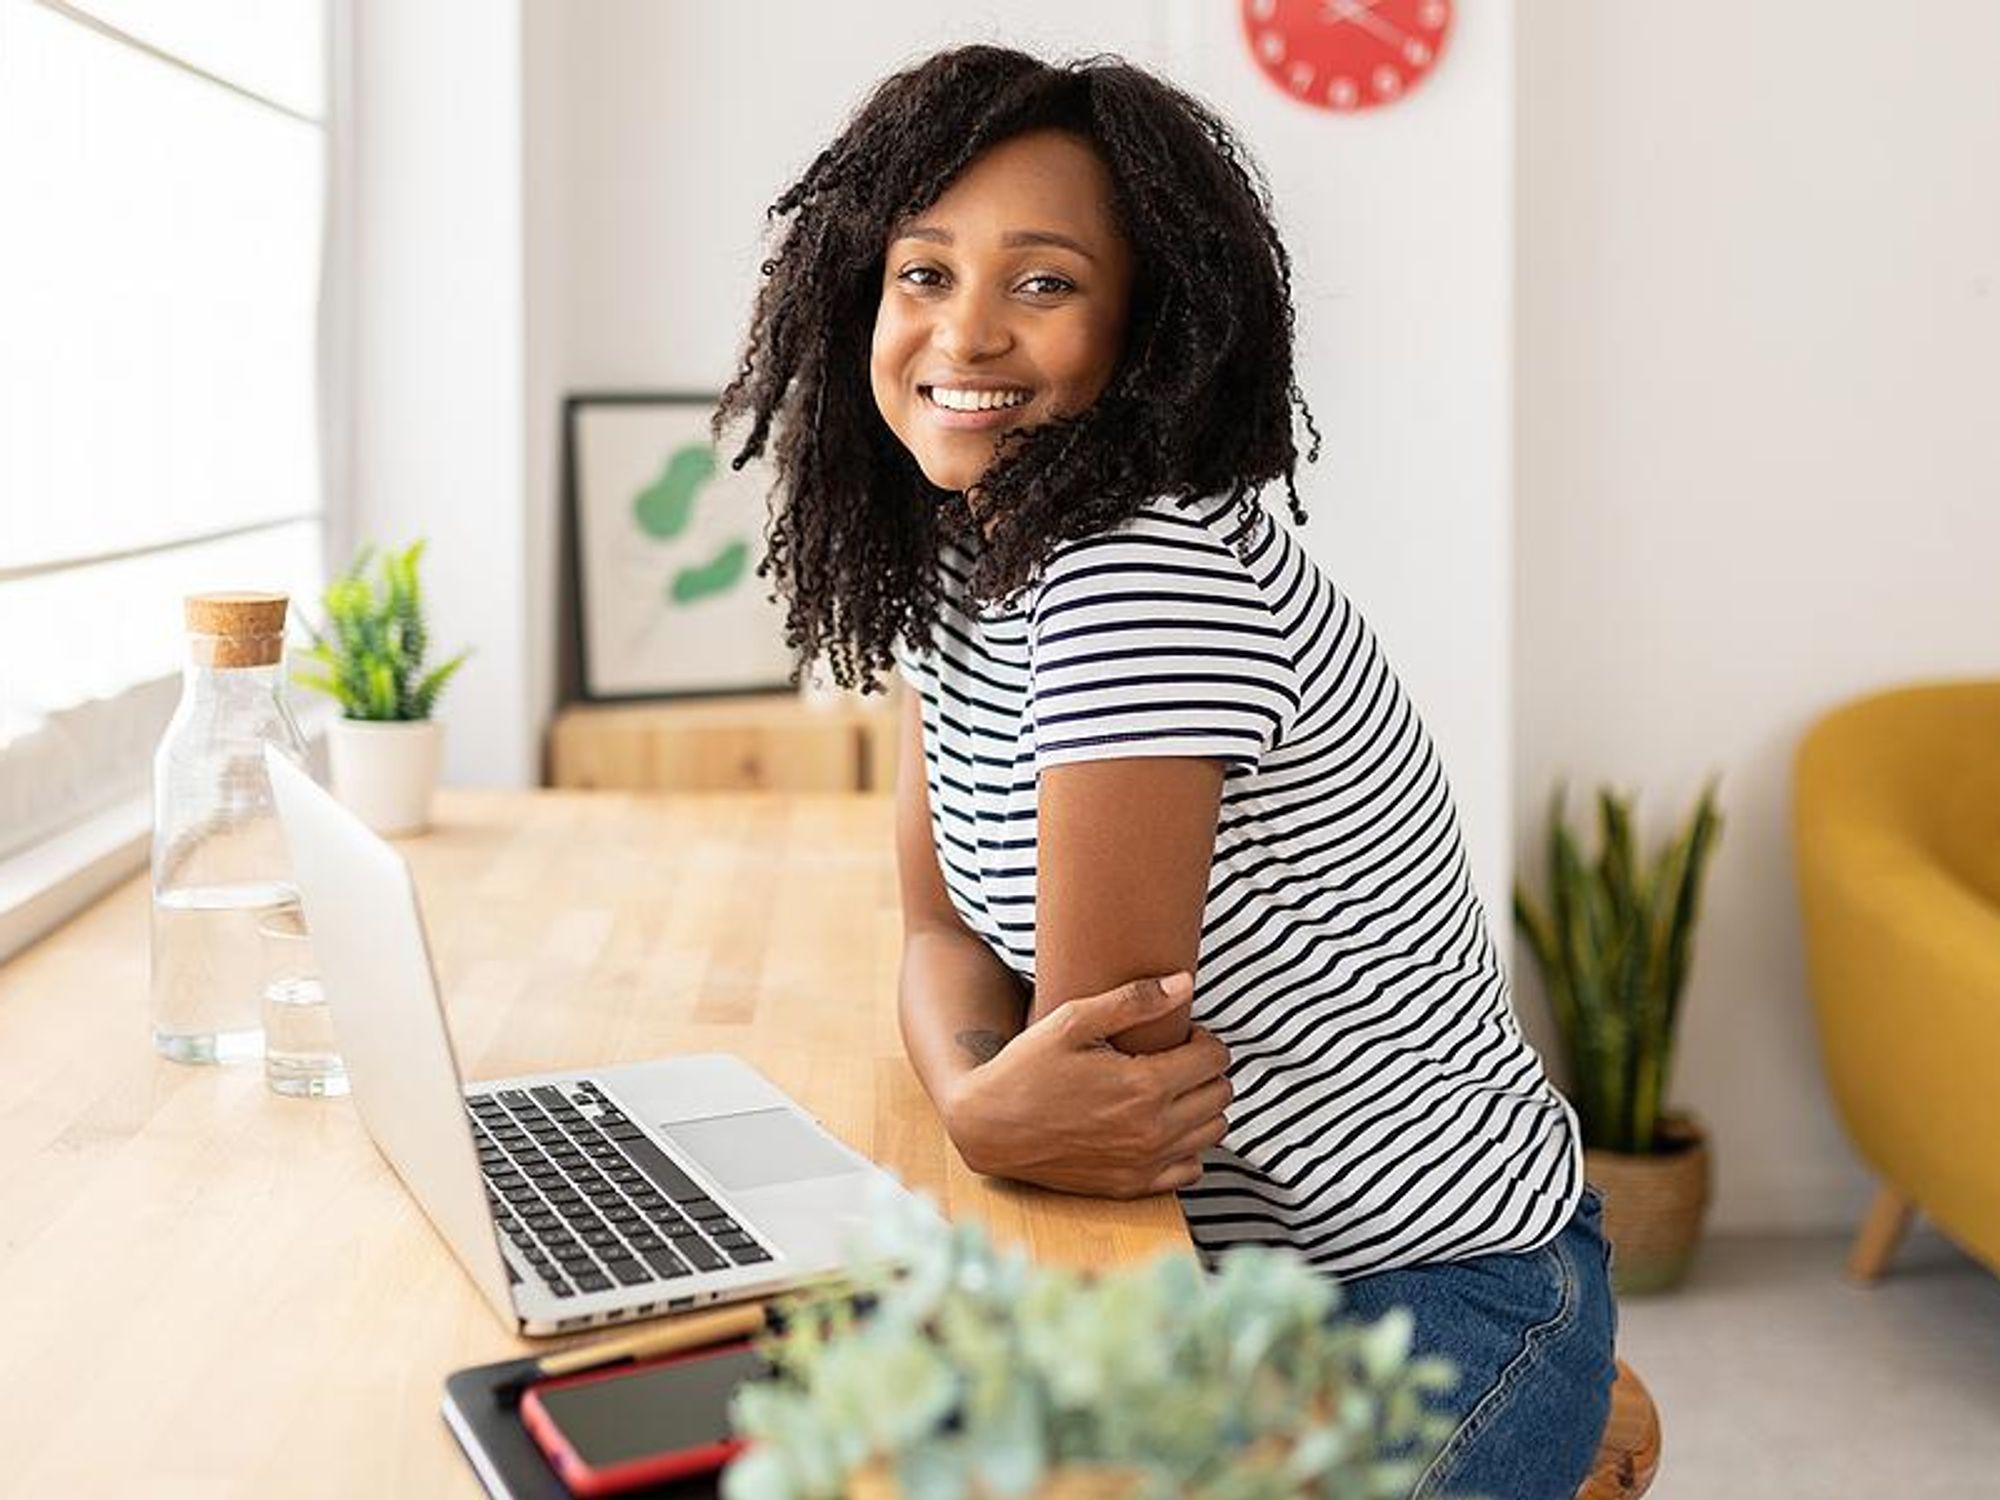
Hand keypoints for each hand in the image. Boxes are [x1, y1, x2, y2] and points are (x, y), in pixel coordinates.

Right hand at [942, 973, 1232, 1198]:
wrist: (988, 1127)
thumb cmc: (1026, 1067)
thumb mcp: (1072, 1021)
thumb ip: (1133, 1000)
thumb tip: (1185, 983)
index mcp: (1144, 1086)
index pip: (1215, 1058)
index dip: (1204, 1039)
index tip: (1180, 1034)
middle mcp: (1152, 1130)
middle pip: (1221, 1094)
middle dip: (1206, 1070)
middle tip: (1174, 1058)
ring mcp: (1144, 1164)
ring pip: (1213, 1132)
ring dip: (1201, 1106)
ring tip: (1169, 1089)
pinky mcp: (1131, 1187)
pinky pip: (1190, 1169)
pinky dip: (1186, 1146)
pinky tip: (1159, 1126)